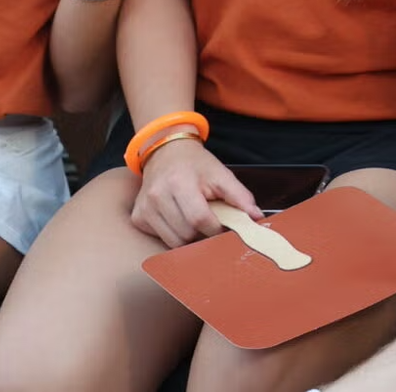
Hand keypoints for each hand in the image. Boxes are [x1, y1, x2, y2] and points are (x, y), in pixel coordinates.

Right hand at [130, 139, 258, 248]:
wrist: (166, 153)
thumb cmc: (196, 164)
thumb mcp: (221, 174)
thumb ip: (240, 196)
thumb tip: (257, 218)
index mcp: (179, 183)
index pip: (199, 219)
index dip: (216, 229)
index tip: (225, 228)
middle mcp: (157, 196)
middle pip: (185, 234)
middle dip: (203, 235)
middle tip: (212, 225)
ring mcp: (144, 208)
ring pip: (172, 242)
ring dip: (189, 238)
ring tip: (197, 222)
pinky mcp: (138, 218)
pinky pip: (159, 238)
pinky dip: (173, 235)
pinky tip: (179, 220)